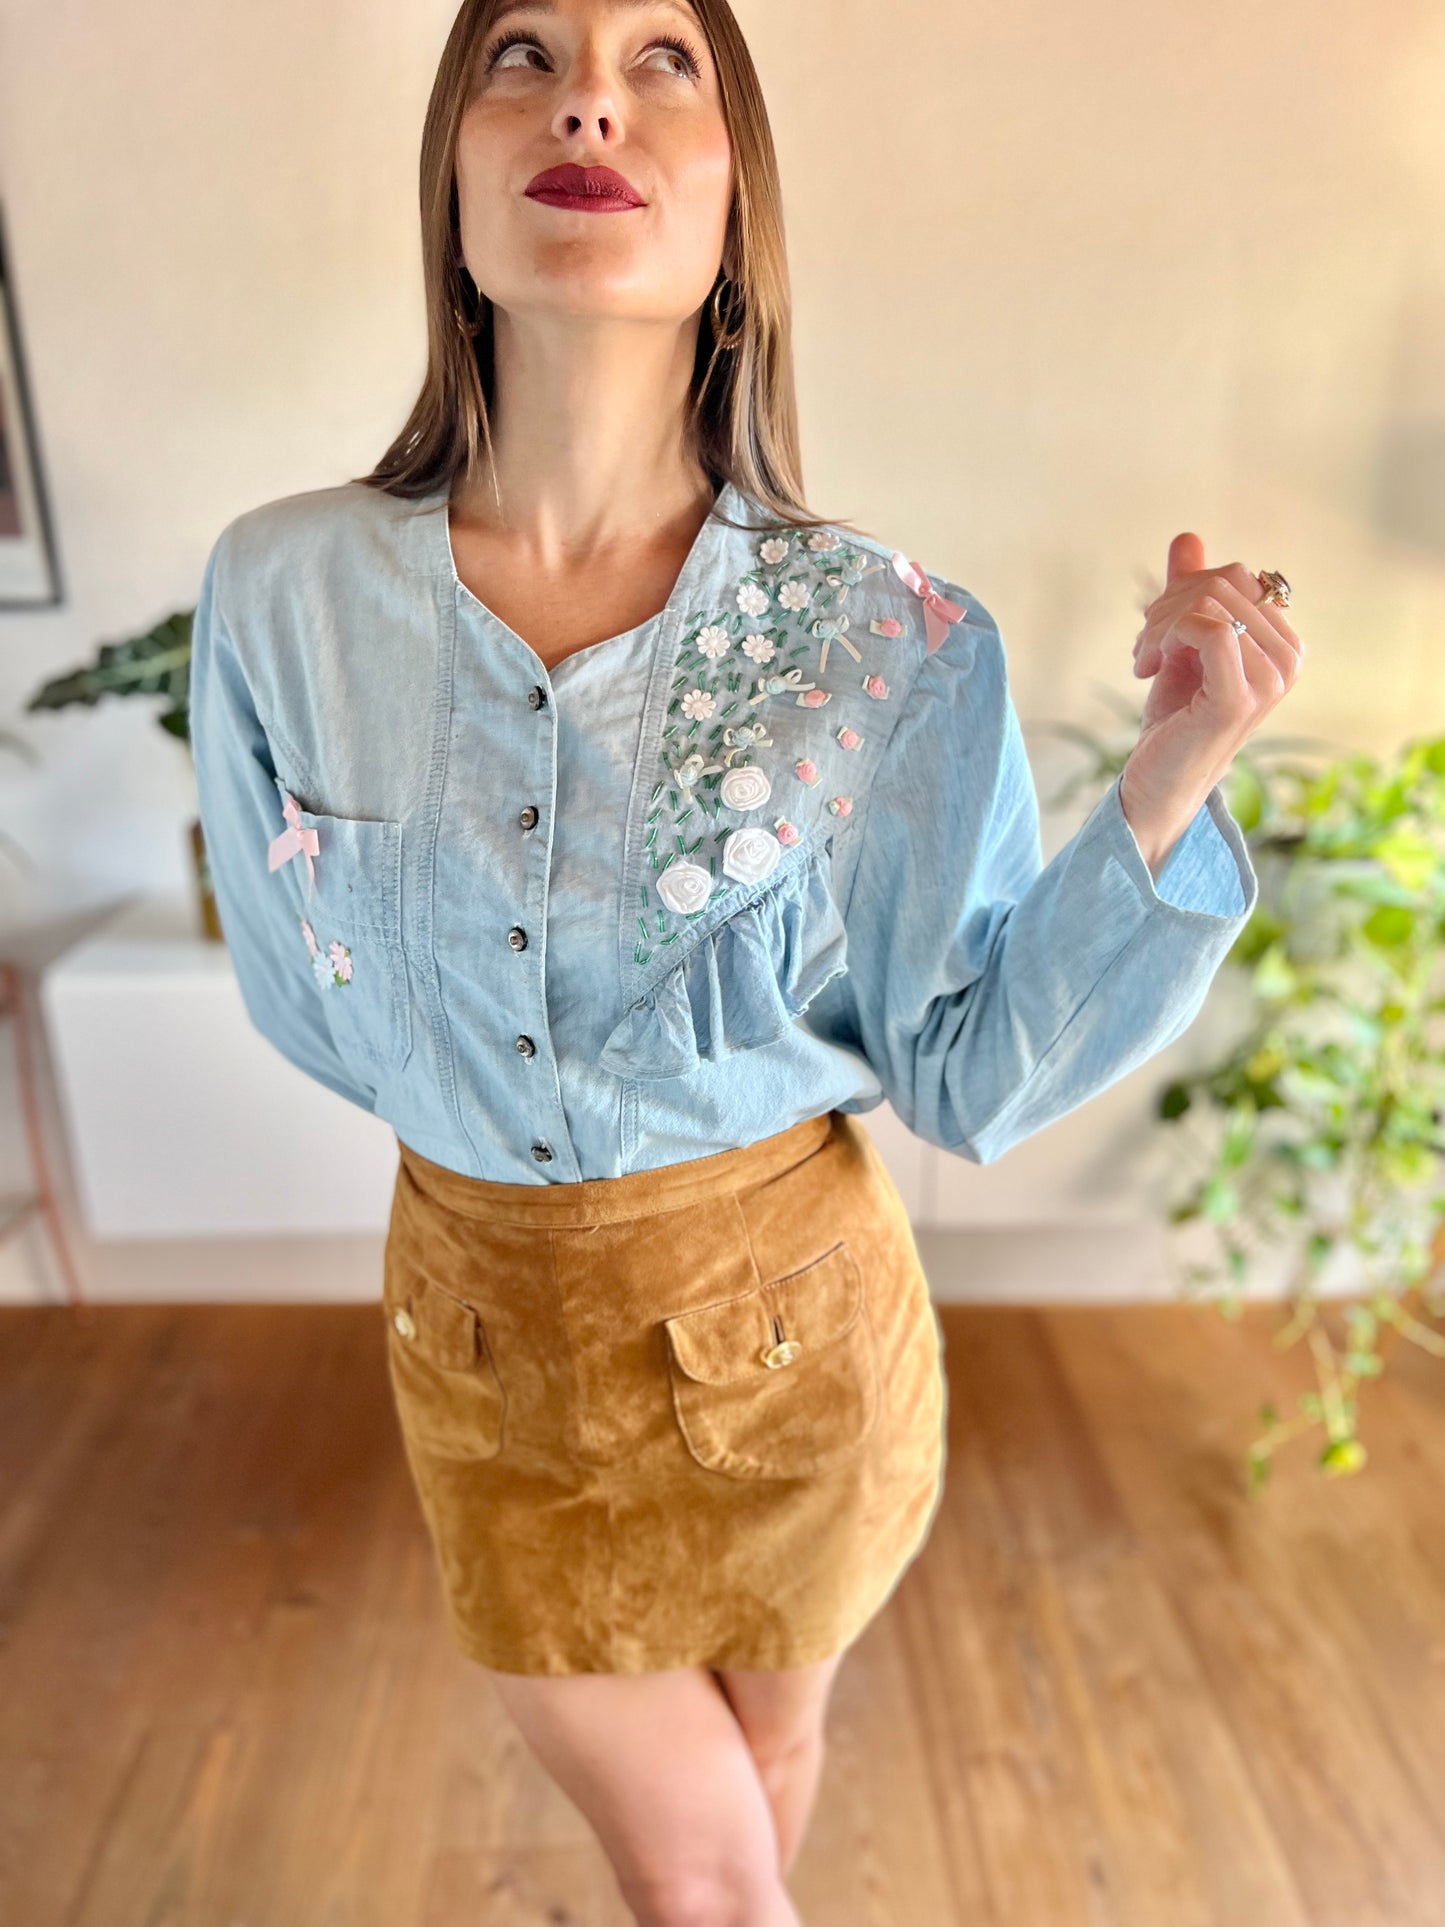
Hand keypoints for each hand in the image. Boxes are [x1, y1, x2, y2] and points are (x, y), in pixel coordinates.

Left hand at [1121, 531, 1305, 872]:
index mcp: (1284, 642)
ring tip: (1144, 659)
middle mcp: (1288, 659)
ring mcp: (1269, 681)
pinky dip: (1166, 637)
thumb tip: (1188, 537)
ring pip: (1210, 602)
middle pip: (1223, 581)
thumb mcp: (1180, 643)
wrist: (1157, 782)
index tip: (1157, 631)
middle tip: (1144, 647)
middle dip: (1167, 605)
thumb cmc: (1174, 718)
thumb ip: (1189, 592)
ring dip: (1158, 625)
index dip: (1185, 590)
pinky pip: (1208, 628)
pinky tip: (1147, 668)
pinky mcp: (1239, 699)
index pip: (1238, 574)